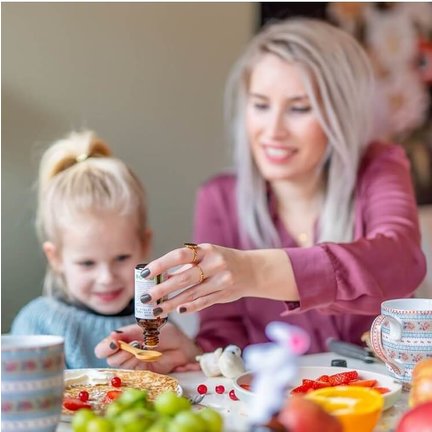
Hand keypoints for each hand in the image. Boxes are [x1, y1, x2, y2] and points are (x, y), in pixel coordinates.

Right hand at [94, 322, 200, 373]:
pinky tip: (148, 357)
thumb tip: (113, 335)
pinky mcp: (141, 374)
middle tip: (135, 344)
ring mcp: (132, 365)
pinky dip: (138, 365)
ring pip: (120, 366)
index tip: (114, 342)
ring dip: (131, 357)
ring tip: (145, 347)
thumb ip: (130, 333)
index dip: (105, 347)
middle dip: (120, 352)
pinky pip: (132, 374)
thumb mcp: (148, 328)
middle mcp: (124, 353)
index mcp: (122, 340)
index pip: (103, 348)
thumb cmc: (166, 333)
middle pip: (110, 359)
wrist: (183, 346)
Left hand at [141, 243, 294, 313]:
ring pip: (192, 293)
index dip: (161, 264)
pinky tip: (178, 311)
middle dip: (163, 288)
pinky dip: (190, 307)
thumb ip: (187, 265)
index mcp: (206, 250)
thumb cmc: (222, 260)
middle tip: (146, 297)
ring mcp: (221, 280)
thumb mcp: (206, 255)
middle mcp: (214, 264)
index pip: (180, 255)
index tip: (144, 273)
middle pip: (184, 278)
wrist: (252, 270)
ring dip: (172, 303)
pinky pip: (204, 302)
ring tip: (156, 309)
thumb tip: (161, 277)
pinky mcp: (224, 294)